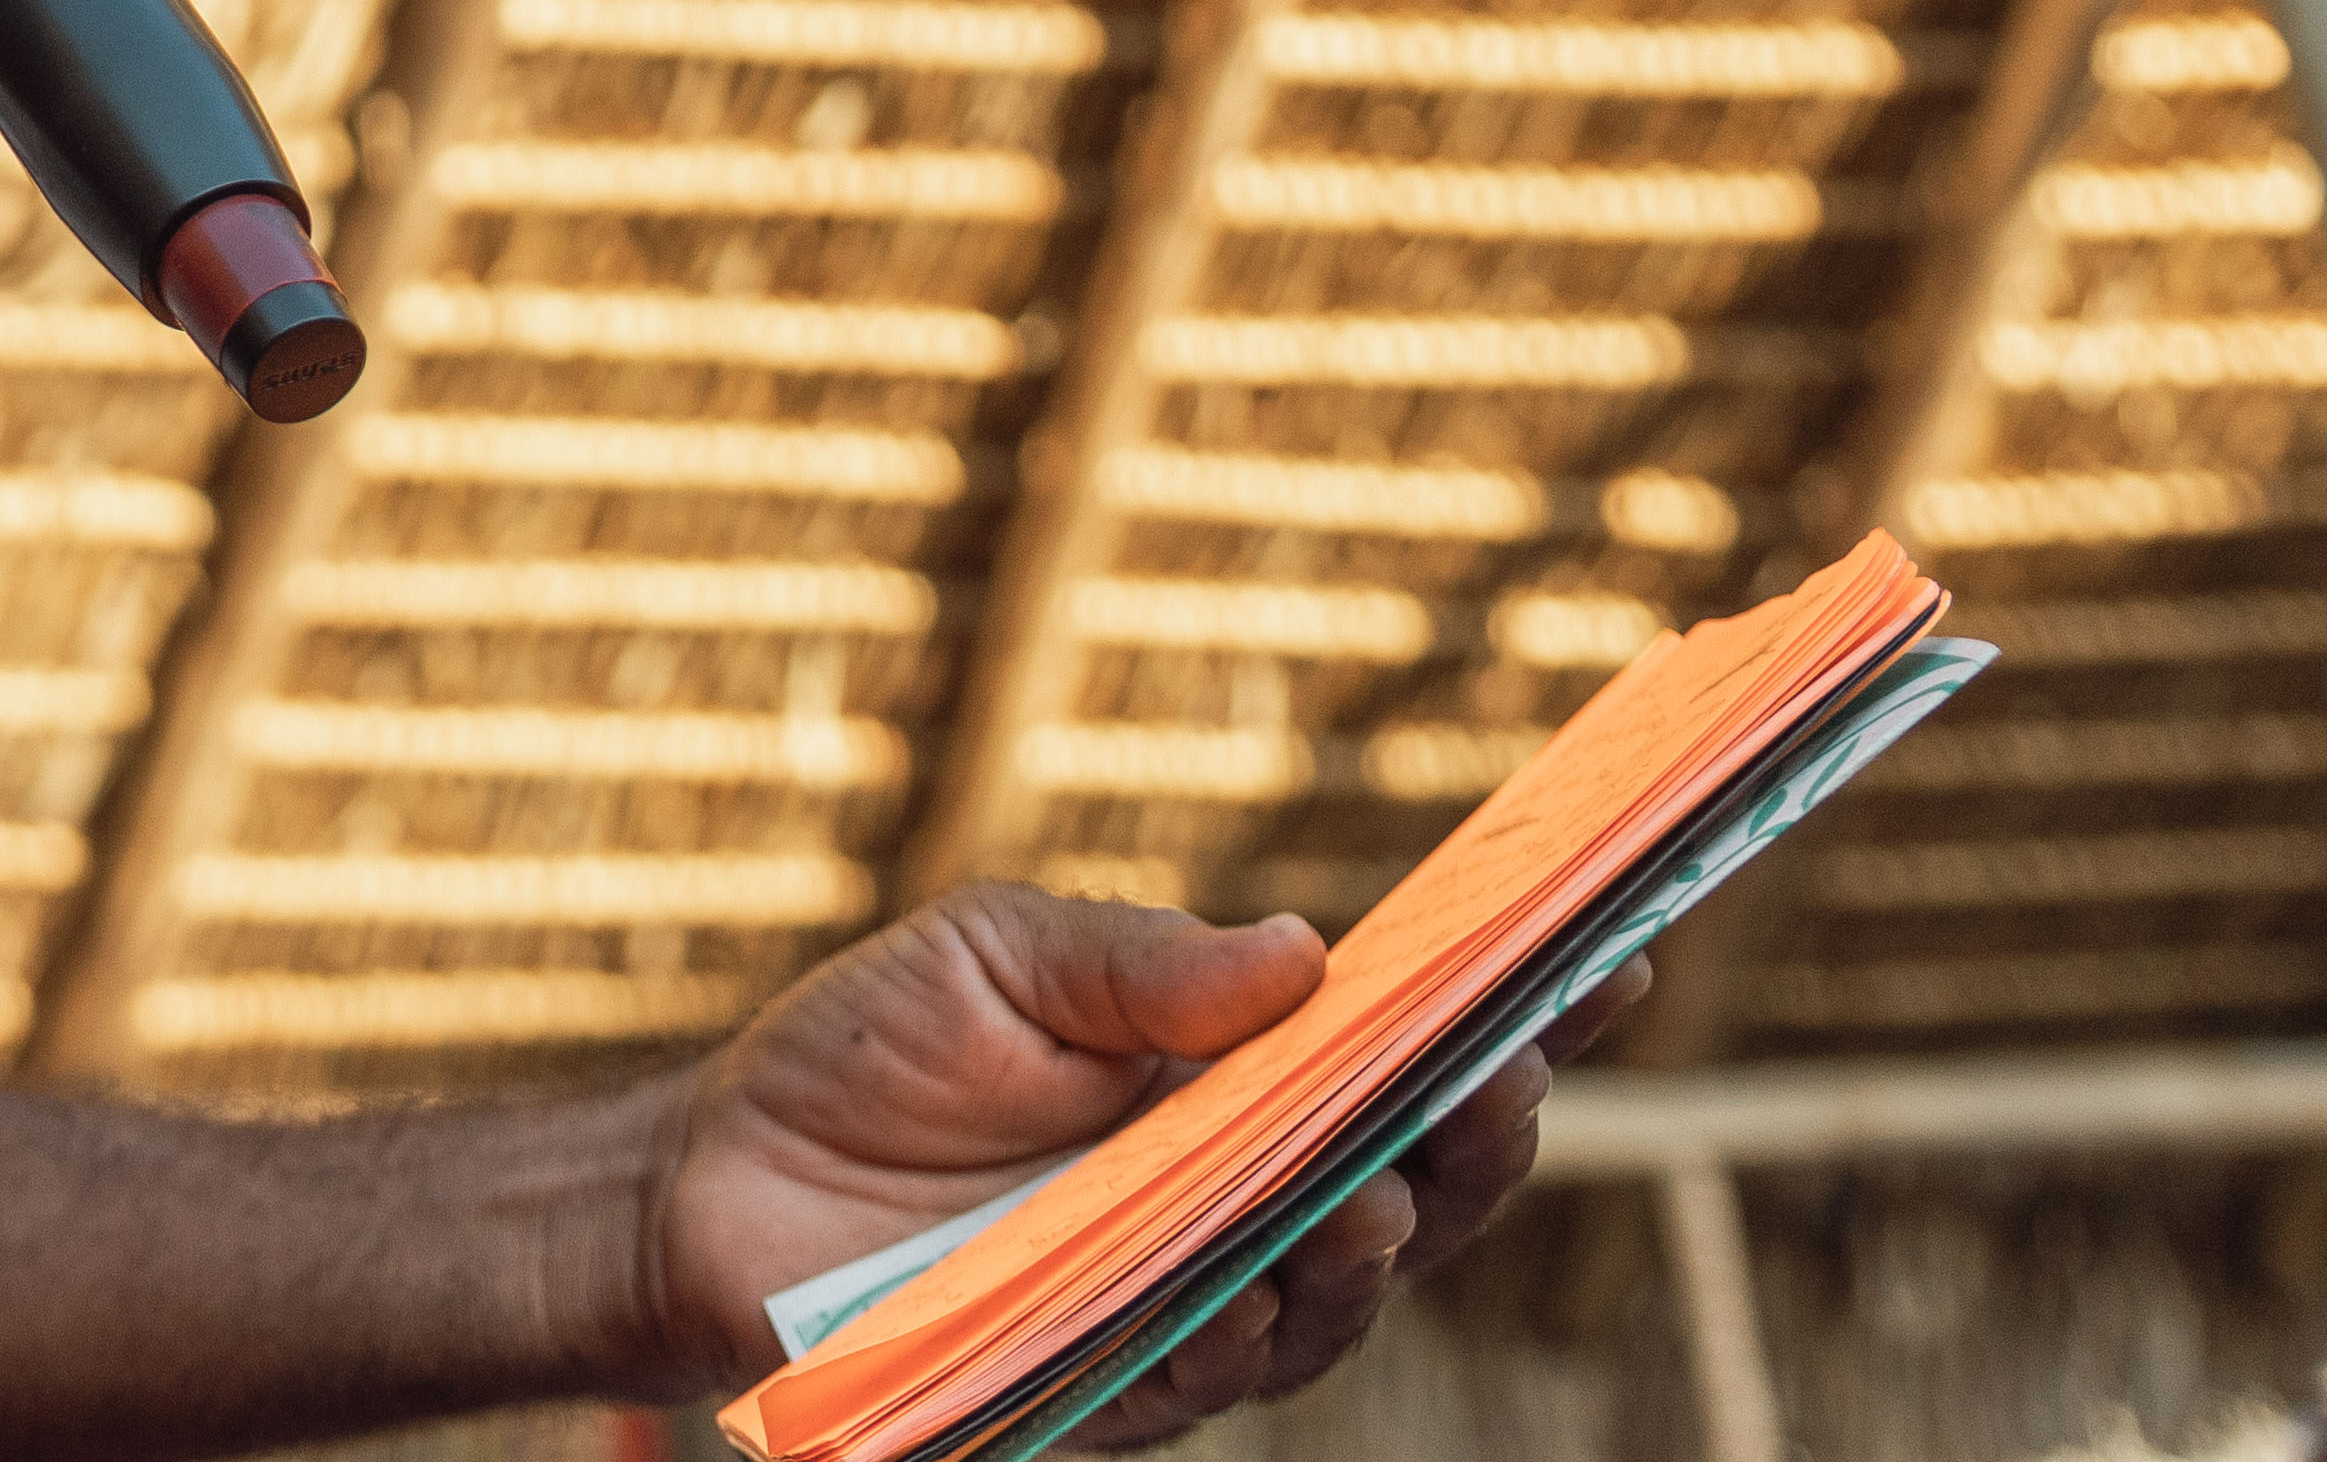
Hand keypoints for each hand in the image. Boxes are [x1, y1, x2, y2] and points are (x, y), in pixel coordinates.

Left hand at [624, 884, 1641, 1438]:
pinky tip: (1297, 1253)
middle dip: (1489, 1126)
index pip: (1407, 1058)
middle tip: (1528, 1057)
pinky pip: (1222, 1363)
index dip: (1524, 1014)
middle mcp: (1240, 1204)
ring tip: (1397, 1167)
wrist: (709, 1185)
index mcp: (1235, 1089)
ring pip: (1341, 1291)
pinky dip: (1269, 1309)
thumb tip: (1309, 953)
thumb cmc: (862, 1058)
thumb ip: (1143, 963)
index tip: (1617, 942)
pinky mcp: (1113, 1383)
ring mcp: (1188, 1303)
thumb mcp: (995, 958)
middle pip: (1420, 1186)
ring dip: (1389, 1229)